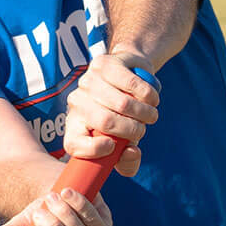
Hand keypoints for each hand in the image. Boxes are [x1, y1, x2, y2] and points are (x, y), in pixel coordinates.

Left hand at [63, 52, 159, 177]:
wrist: (130, 75)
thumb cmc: (124, 117)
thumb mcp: (124, 144)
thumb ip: (127, 161)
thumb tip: (131, 152)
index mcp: (75, 128)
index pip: (73, 144)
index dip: (92, 150)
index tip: (112, 147)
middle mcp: (76, 104)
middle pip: (105, 122)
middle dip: (132, 130)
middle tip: (143, 129)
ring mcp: (88, 82)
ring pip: (122, 104)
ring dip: (145, 113)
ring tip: (151, 115)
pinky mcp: (103, 64)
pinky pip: (132, 84)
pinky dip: (148, 96)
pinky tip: (152, 100)